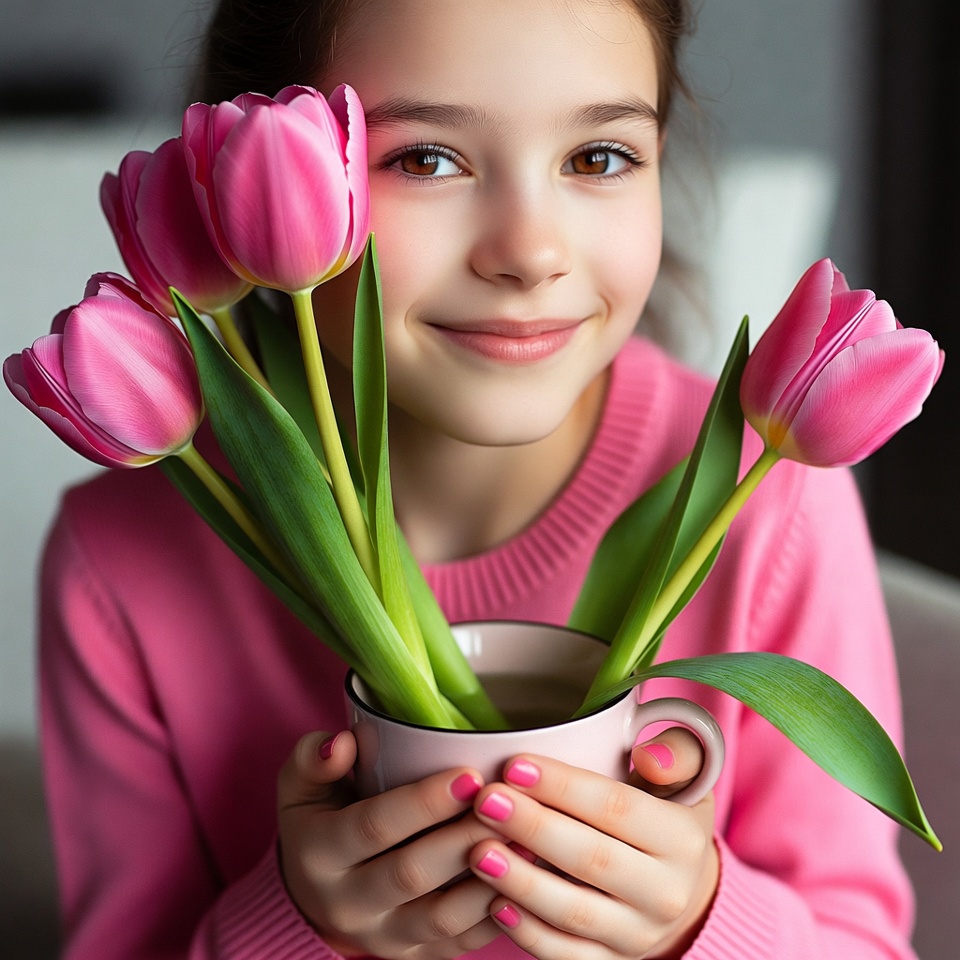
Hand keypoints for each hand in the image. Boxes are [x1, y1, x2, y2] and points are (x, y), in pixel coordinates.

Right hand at [277, 730, 504, 958]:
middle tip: (509, 803)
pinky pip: (461, 943)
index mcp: (319, 854)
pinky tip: (526, 879)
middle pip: (412, 874)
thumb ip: (313, 760)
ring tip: (528, 838)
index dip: (423, 802)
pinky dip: (497, 914)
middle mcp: (348, 904)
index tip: (470, 774)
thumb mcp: (300, 787)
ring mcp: (384, 937)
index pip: (373, 826)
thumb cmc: (318, 820)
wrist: (313, 896)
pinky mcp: (416, 956)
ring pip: (443, 917)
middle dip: (464, 836)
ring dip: (490, 879)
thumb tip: (344, 744)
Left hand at [467, 732, 717, 958]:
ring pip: (575, 912)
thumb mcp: (685, 772)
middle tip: (486, 801)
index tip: (514, 765)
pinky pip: (567, 954)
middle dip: (533, 828)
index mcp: (683, 839)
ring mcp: (640, 934)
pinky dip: (529, 933)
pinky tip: (494, 903)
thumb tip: (649, 756)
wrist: (682, 883)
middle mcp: (666, 893)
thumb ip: (677, 751)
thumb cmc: (666, 808)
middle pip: (592, 859)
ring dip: (522, 882)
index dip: (564, 787)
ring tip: (478, 851)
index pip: (617, 808)